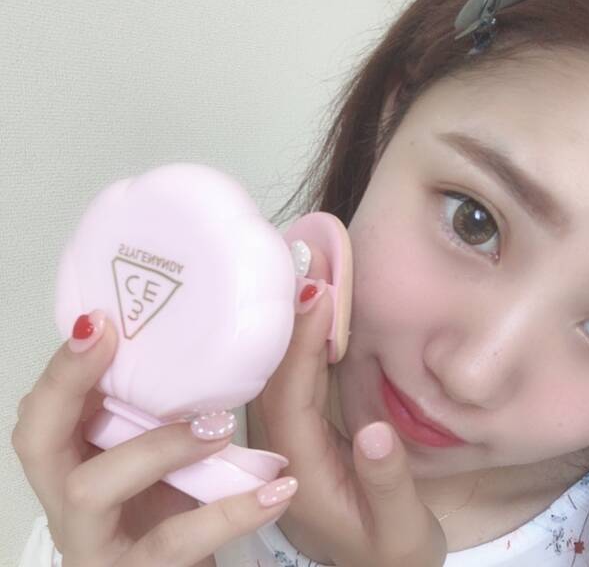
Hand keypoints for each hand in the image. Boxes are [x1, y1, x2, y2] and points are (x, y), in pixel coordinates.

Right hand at [12, 313, 297, 566]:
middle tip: (109, 340)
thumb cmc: (173, 505)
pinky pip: (176, 543)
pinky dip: (231, 512)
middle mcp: (70, 499)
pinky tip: (277, 490)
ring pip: (93, 487)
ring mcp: (96, 543)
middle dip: (68, 384)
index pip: (46, 406)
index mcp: (76, 459)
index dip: (63, 365)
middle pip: (36, 440)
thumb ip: (166, 408)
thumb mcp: (164, 452)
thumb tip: (215, 337)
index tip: (100, 320)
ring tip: (219, 425)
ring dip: (159, 444)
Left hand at [250, 247, 447, 566]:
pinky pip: (290, 381)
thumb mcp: (401, 530)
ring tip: (307, 275)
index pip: (290, 398)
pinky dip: (300, 344)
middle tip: (305, 265)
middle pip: (272, 378)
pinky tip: (311, 314)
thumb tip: (377, 432)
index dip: (301, 346)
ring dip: (291, 326)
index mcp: (299, 473)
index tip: (320, 294)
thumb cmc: (391, 555)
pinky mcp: (297, 433)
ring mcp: (285, 441)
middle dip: (287, 321)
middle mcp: (279, 451)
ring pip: (277, 375)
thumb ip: (388, 485)